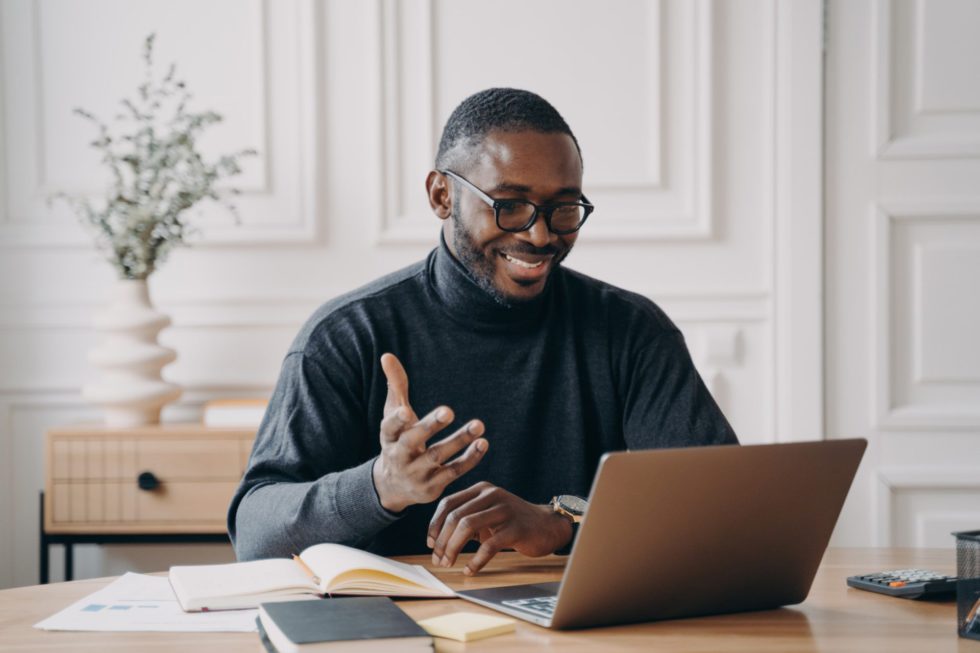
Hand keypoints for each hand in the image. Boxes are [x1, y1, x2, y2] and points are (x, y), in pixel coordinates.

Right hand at [371, 353, 487, 512]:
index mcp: (389, 437)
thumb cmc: (396, 439)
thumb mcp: (392, 414)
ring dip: (459, 440)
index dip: (397, 420)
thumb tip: (387, 355)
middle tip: (448, 410)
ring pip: (438, 456)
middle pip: (414, 441)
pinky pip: (454, 472)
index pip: (389, 427)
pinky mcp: (433, 486)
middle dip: (430, 426)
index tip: (406, 410)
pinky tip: (482, 443)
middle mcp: (400, 456)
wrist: (393, 486)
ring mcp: (416, 473)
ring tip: (478, 425)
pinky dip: (469, 458)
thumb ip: (394, 385)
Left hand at [427, 481, 572, 574]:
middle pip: (456, 516)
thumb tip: (438, 540)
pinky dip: (476, 560)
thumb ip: (467, 519)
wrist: (548, 525)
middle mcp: (491, 494)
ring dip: (453, 548)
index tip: (430, 543)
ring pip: (467, 526)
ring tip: (449, 564)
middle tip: (438, 560)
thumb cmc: (513, 522)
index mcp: (481, 489)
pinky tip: (470, 570)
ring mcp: (504, 509)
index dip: (435, 524)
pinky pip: (489, 545)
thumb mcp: (488, 514)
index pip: (449, 503)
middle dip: (442, 541)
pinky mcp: (516, 527)